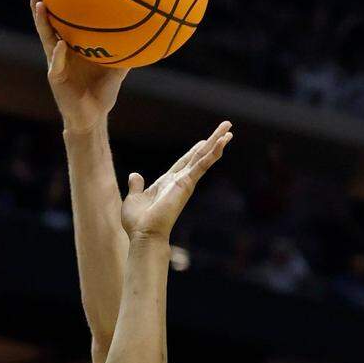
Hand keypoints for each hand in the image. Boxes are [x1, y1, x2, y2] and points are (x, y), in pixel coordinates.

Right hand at [32, 0, 127, 131]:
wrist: (92, 118)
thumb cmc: (102, 94)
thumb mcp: (117, 70)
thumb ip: (126, 53)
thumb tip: (146, 37)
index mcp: (72, 46)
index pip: (62, 20)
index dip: (57, 2)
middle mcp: (60, 51)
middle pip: (47, 23)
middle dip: (40, 4)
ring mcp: (56, 63)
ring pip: (45, 38)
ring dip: (41, 22)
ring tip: (40, 5)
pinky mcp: (56, 78)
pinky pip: (56, 63)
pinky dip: (58, 54)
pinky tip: (60, 44)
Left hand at [121, 122, 232, 241]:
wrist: (144, 235)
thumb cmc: (138, 223)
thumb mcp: (134, 198)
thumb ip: (136, 186)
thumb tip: (134, 175)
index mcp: (167, 183)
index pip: (185, 163)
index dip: (195, 151)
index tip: (204, 141)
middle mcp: (179, 182)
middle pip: (198, 157)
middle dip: (212, 142)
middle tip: (226, 128)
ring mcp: (185, 182)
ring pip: (203, 158)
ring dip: (217, 143)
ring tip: (229, 129)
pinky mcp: (186, 184)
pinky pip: (201, 165)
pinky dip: (212, 153)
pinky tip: (222, 142)